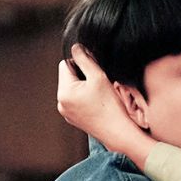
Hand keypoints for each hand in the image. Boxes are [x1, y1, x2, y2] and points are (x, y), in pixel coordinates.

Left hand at [57, 44, 154, 167]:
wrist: (119, 132)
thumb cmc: (110, 108)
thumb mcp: (98, 76)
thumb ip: (84, 59)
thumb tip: (75, 48)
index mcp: (63, 92)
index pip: (66, 64)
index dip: (81, 64)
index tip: (94, 72)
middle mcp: (61, 103)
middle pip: (68, 77)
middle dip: (82, 77)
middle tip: (99, 85)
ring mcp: (67, 113)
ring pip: (73, 89)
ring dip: (85, 88)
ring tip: (99, 96)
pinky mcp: (75, 119)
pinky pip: (77, 101)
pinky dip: (86, 99)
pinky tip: (98, 105)